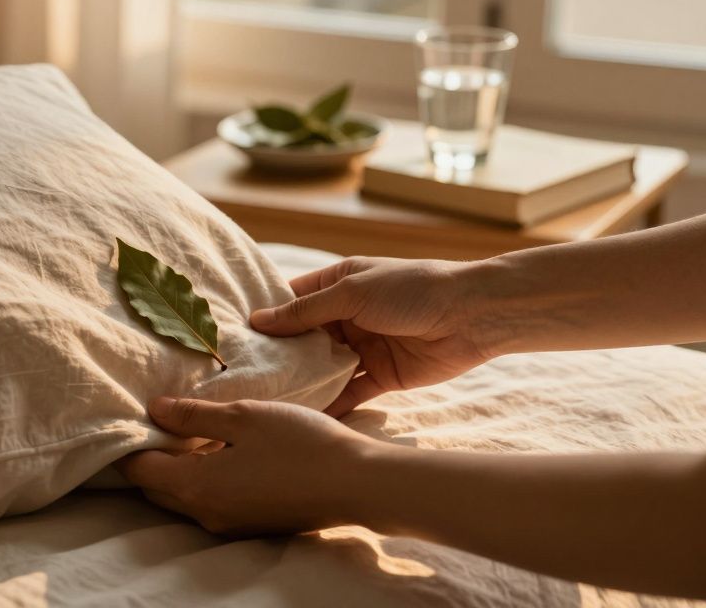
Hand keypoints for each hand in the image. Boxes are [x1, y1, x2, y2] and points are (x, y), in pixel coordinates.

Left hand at [117, 397, 374, 536]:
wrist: (356, 483)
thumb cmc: (298, 443)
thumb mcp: (242, 416)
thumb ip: (193, 415)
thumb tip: (153, 410)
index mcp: (195, 486)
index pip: (139, 470)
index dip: (129, 443)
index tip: (131, 415)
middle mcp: (205, 514)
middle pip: (157, 487)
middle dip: (150, 457)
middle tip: (157, 419)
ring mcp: (229, 524)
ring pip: (184, 497)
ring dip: (178, 469)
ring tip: (189, 430)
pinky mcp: (251, 523)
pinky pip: (211, 502)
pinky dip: (203, 479)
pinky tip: (222, 451)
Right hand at [251, 256, 491, 416]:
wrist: (471, 317)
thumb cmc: (411, 290)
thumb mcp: (352, 293)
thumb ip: (306, 312)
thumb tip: (259, 321)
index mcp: (338, 284)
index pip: (292, 302)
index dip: (266, 319)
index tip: (235, 340)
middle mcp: (346, 316)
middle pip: (303, 340)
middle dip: (280, 357)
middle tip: (244, 378)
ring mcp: (363, 347)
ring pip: (323, 369)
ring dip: (303, 383)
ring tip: (267, 402)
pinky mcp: (381, 376)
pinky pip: (349, 393)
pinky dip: (330, 405)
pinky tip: (305, 420)